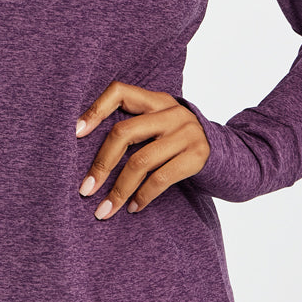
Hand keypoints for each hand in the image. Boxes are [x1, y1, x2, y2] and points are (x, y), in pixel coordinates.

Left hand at [75, 81, 210, 219]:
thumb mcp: (158, 125)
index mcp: (155, 100)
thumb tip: (85, 151)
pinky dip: (142, 196)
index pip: (119, 92)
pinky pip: (161, 178)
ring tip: (105, 209)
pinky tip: (133, 207)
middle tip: (85, 190)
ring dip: (119, 190)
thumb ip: (133, 128)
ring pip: (140, 161)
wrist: (226, 154)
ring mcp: (186, 133)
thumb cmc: (176, 142)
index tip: (75, 134)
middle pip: (124, 133)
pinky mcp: (197, 156)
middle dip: (101, 165)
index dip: (95, 110)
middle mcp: (171, 112)